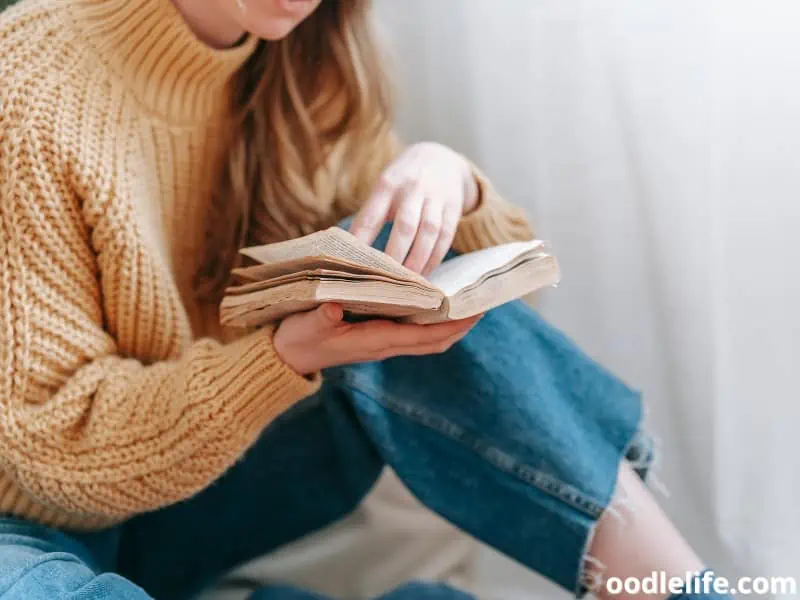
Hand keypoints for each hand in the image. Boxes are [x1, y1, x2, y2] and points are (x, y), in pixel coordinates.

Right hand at [274, 303, 481, 374]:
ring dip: (450, 326)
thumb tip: (334, 307)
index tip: (474, 311)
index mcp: (374, 340)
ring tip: (470, 304)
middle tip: (484, 304)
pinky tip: (438, 306)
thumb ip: (321, 316)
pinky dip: (433, 324)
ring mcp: (383, 344)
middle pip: (434, 341)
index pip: (422, 336)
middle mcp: (385, 345)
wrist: (288, 357)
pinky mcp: (378, 338)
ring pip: (427, 340)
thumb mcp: (306, 325)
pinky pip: (415, 334)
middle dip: (460, 326)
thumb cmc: (298, 338)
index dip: (451, 326)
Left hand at [350, 142, 478, 274]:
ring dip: (418, 260)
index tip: (353, 264)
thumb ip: (369, 215)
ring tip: (407, 283)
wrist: (441, 158)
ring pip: (429, 233)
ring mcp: (435, 198)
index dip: (362, 241)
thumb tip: (348, 251)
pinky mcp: (453, 208)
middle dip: (395, 255)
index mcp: (387, 184)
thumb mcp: (384, 188)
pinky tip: (424, 274)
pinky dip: (434, 258)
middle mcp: (412, 189)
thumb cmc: (402, 182)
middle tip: (385, 279)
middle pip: (405, 226)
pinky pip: (445, 237)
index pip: (372, 216)